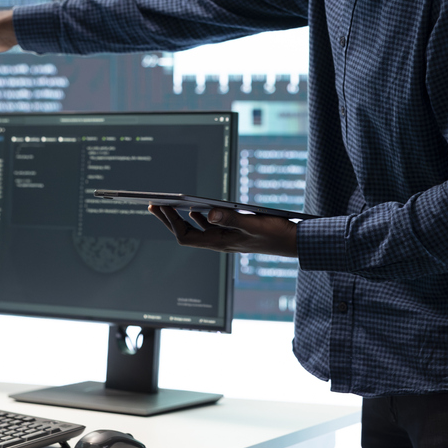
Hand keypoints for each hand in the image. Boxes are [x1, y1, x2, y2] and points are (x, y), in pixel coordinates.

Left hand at [149, 205, 298, 257]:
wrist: (293, 241)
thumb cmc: (275, 234)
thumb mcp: (252, 224)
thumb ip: (230, 218)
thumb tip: (207, 213)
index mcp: (220, 243)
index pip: (186, 236)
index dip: (170, 222)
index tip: (159, 207)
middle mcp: (219, 242)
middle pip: (186, 233)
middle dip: (168, 219)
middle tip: (153, 205)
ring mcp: (225, 238)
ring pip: (196, 230)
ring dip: (181, 217)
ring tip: (168, 204)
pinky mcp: (233, 232)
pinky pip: (210, 226)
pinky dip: (199, 216)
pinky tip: (196, 208)